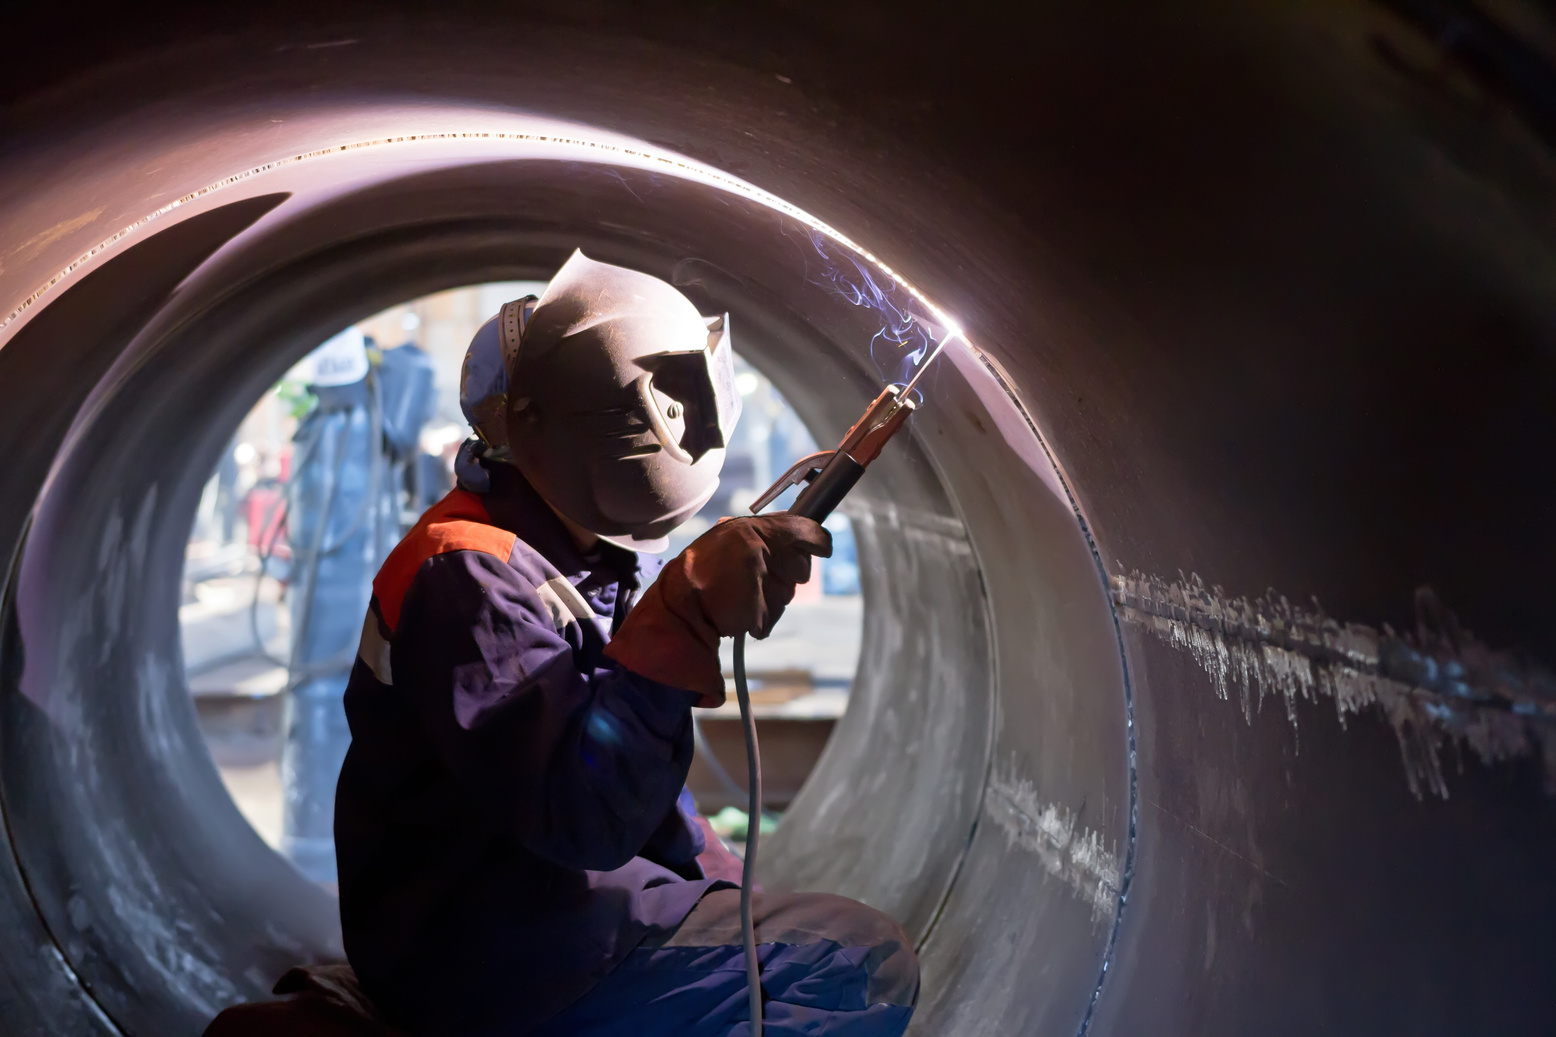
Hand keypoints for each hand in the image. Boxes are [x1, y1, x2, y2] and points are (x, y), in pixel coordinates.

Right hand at [677, 515, 832, 638]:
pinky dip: (757, 620)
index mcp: (750, 529)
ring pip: (787, 596)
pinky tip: (736, 612)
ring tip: (739, 596)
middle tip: (757, 577)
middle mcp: (760, 551)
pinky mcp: (759, 612)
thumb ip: (759, 536)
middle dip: (788, 576)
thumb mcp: (725, 537)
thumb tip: (800, 536)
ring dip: (769, 600)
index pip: (803, 530)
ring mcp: (761, 583)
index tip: (822, 547)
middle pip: (801, 569)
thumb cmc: (699, 571)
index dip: (817, 541)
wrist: (677, 606)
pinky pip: (771, 619)